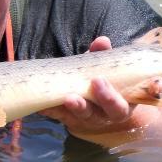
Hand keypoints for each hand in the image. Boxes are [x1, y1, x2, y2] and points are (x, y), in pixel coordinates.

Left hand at [39, 36, 161, 137]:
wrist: (99, 102)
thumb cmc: (107, 81)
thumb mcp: (108, 69)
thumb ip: (104, 56)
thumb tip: (102, 41)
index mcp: (119, 106)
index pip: (117, 108)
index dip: (109, 98)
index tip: (97, 80)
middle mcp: (102, 116)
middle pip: (94, 115)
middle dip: (83, 105)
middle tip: (72, 96)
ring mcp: (84, 119)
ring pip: (76, 116)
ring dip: (66, 108)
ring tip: (60, 99)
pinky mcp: (68, 119)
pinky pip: (58, 116)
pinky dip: (50, 110)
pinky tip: (42, 105)